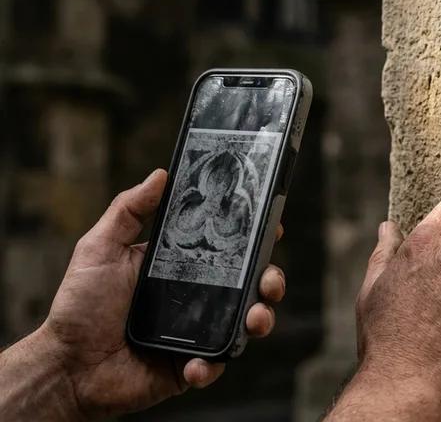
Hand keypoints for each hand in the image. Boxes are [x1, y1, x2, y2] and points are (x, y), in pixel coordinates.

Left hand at [0, 169, 286, 420]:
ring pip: (246, 323)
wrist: (66, 367)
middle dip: (271, 280)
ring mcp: (198, 332)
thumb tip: (160, 174)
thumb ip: (128, 210)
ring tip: (254, 319)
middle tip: (269, 280)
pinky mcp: (191, 366)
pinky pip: (216, 364)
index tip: (273, 226)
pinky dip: (213, 364)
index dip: (255, 238)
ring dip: (260, 319)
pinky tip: (198, 363)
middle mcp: (197, 297)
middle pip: (250, 284)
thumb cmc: (79, 307)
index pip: (228, 247)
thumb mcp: (99, 249)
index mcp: (181, 266)